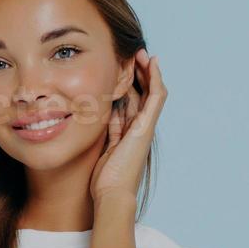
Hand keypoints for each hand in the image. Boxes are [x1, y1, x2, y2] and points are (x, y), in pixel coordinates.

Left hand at [90, 48, 166, 214]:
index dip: (127, 87)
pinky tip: (151, 62)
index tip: (119, 71)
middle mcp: (139, 129)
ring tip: (142, 54)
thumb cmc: (104, 180)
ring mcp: (146, 127)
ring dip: (148, 71)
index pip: (129, 104)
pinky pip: (156, 96)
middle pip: (142, 95)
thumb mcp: (99, 149)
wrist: (112, 194)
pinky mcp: (148, 126)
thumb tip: (92, 116)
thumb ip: (101, 133)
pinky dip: (155, 78)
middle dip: (138, 75)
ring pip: (151, 92)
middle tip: (132, 55)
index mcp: (127, 134)